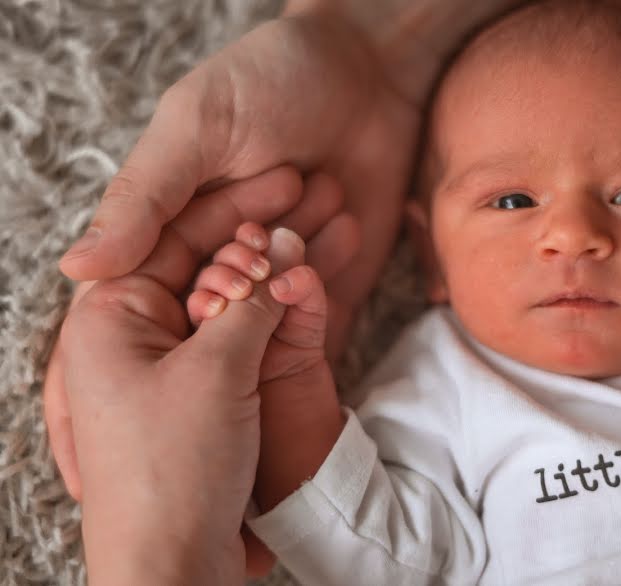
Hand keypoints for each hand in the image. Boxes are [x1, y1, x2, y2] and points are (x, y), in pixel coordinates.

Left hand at [44, 167, 356, 578]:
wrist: (181, 568)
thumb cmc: (171, 471)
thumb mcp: (213, 372)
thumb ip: (248, 307)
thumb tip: (284, 260)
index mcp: (114, 315)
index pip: (176, 235)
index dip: (236, 203)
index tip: (285, 175)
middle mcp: (146, 332)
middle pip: (213, 260)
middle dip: (269, 228)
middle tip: (320, 193)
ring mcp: (185, 363)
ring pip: (242, 296)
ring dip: (288, 262)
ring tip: (340, 222)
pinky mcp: (218, 392)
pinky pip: (256, 334)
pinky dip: (290, 306)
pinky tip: (326, 276)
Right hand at [58, 5, 420, 354]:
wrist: (370, 70)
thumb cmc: (271, 80)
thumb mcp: (196, 124)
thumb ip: (146, 195)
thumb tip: (77, 266)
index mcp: (171, 229)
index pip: (159, 288)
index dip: (182, 293)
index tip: (212, 281)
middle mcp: (221, 259)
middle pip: (218, 313)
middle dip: (243, 294)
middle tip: (267, 255)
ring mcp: (278, 274)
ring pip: (272, 319)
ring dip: (293, 283)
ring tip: (312, 224)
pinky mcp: (332, 279)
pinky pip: (325, 312)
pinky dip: (331, 292)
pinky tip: (347, 228)